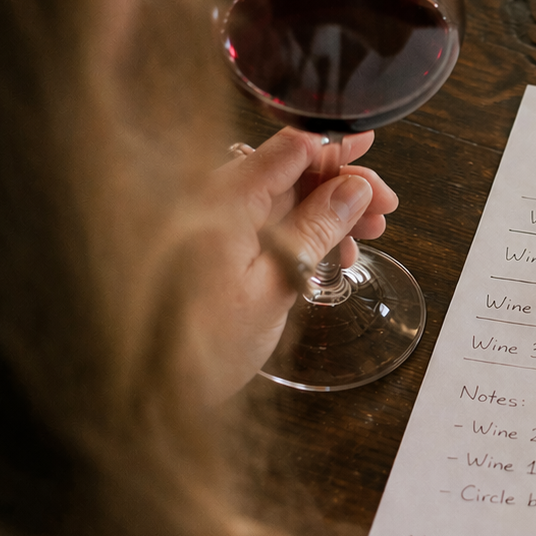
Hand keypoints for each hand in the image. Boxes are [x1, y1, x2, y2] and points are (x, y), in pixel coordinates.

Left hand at [186, 129, 397, 401]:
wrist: (151, 394)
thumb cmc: (201, 346)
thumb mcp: (276, 284)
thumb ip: (314, 229)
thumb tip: (353, 189)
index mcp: (223, 200)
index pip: (289, 149)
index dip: (334, 144)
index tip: (368, 141)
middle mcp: (213, 202)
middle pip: (289, 173)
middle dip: (341, 185)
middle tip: (384, 205)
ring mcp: (211, 226)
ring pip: (283, 201)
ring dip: (328, 213)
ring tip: (369, 235)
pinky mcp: (212, 249)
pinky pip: (265, 226)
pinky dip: (302, 235)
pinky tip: (333, 256)